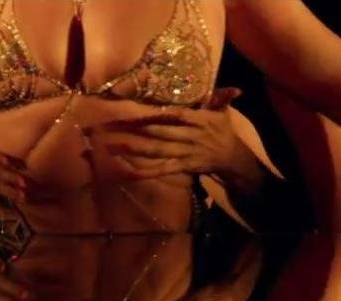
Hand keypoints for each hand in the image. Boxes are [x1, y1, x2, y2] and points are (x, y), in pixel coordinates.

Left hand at [84, 87, 257, 183]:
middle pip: (156, 131)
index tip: (128, 109)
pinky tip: (126, 171)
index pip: (171, 114)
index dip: (150, 113)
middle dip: (131, 128)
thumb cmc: (223, 131)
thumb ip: (220, 98)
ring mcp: (184, 153)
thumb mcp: (223, 112)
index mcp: (197, 119)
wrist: (233, 159)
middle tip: (107, 125)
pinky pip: (161, 170)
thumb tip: (234, 89)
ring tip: (109, 146)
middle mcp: (189, 136)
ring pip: (155, 150)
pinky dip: (144, 172)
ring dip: (132, 149)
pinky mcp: (182, 167)